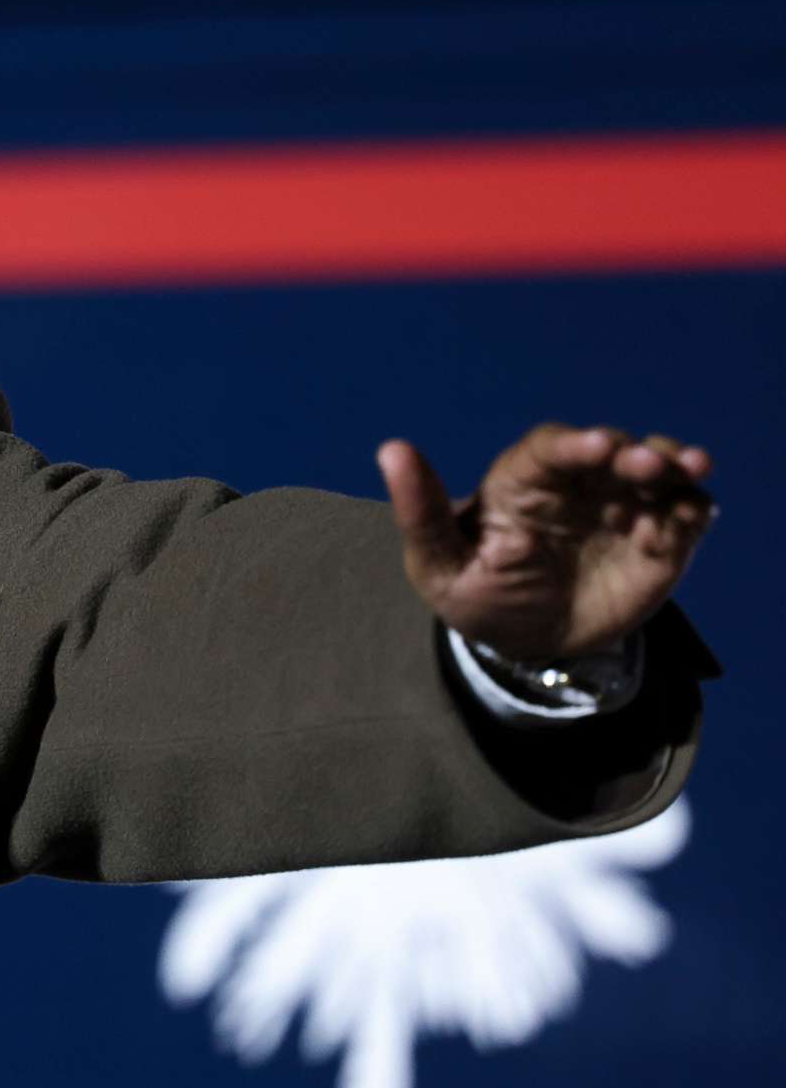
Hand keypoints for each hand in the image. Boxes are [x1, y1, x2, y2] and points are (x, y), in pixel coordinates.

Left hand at [376, 425, 715, 661]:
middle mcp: (578, 485)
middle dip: (633, 452)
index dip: (576, 444)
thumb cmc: (472, 592)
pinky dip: (693, 509)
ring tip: (691, 469)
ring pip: (654, 473)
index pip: (550, 450)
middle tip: (650, 464)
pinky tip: (695, 514)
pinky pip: (683, 515)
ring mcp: (620, 509)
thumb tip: (392, 448)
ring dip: (674, 466)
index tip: (598, 446)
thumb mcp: (437, 563)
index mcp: (523, 482)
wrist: (522, 643)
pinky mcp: (657, 541)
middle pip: (611, 453)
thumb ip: (420, 510)